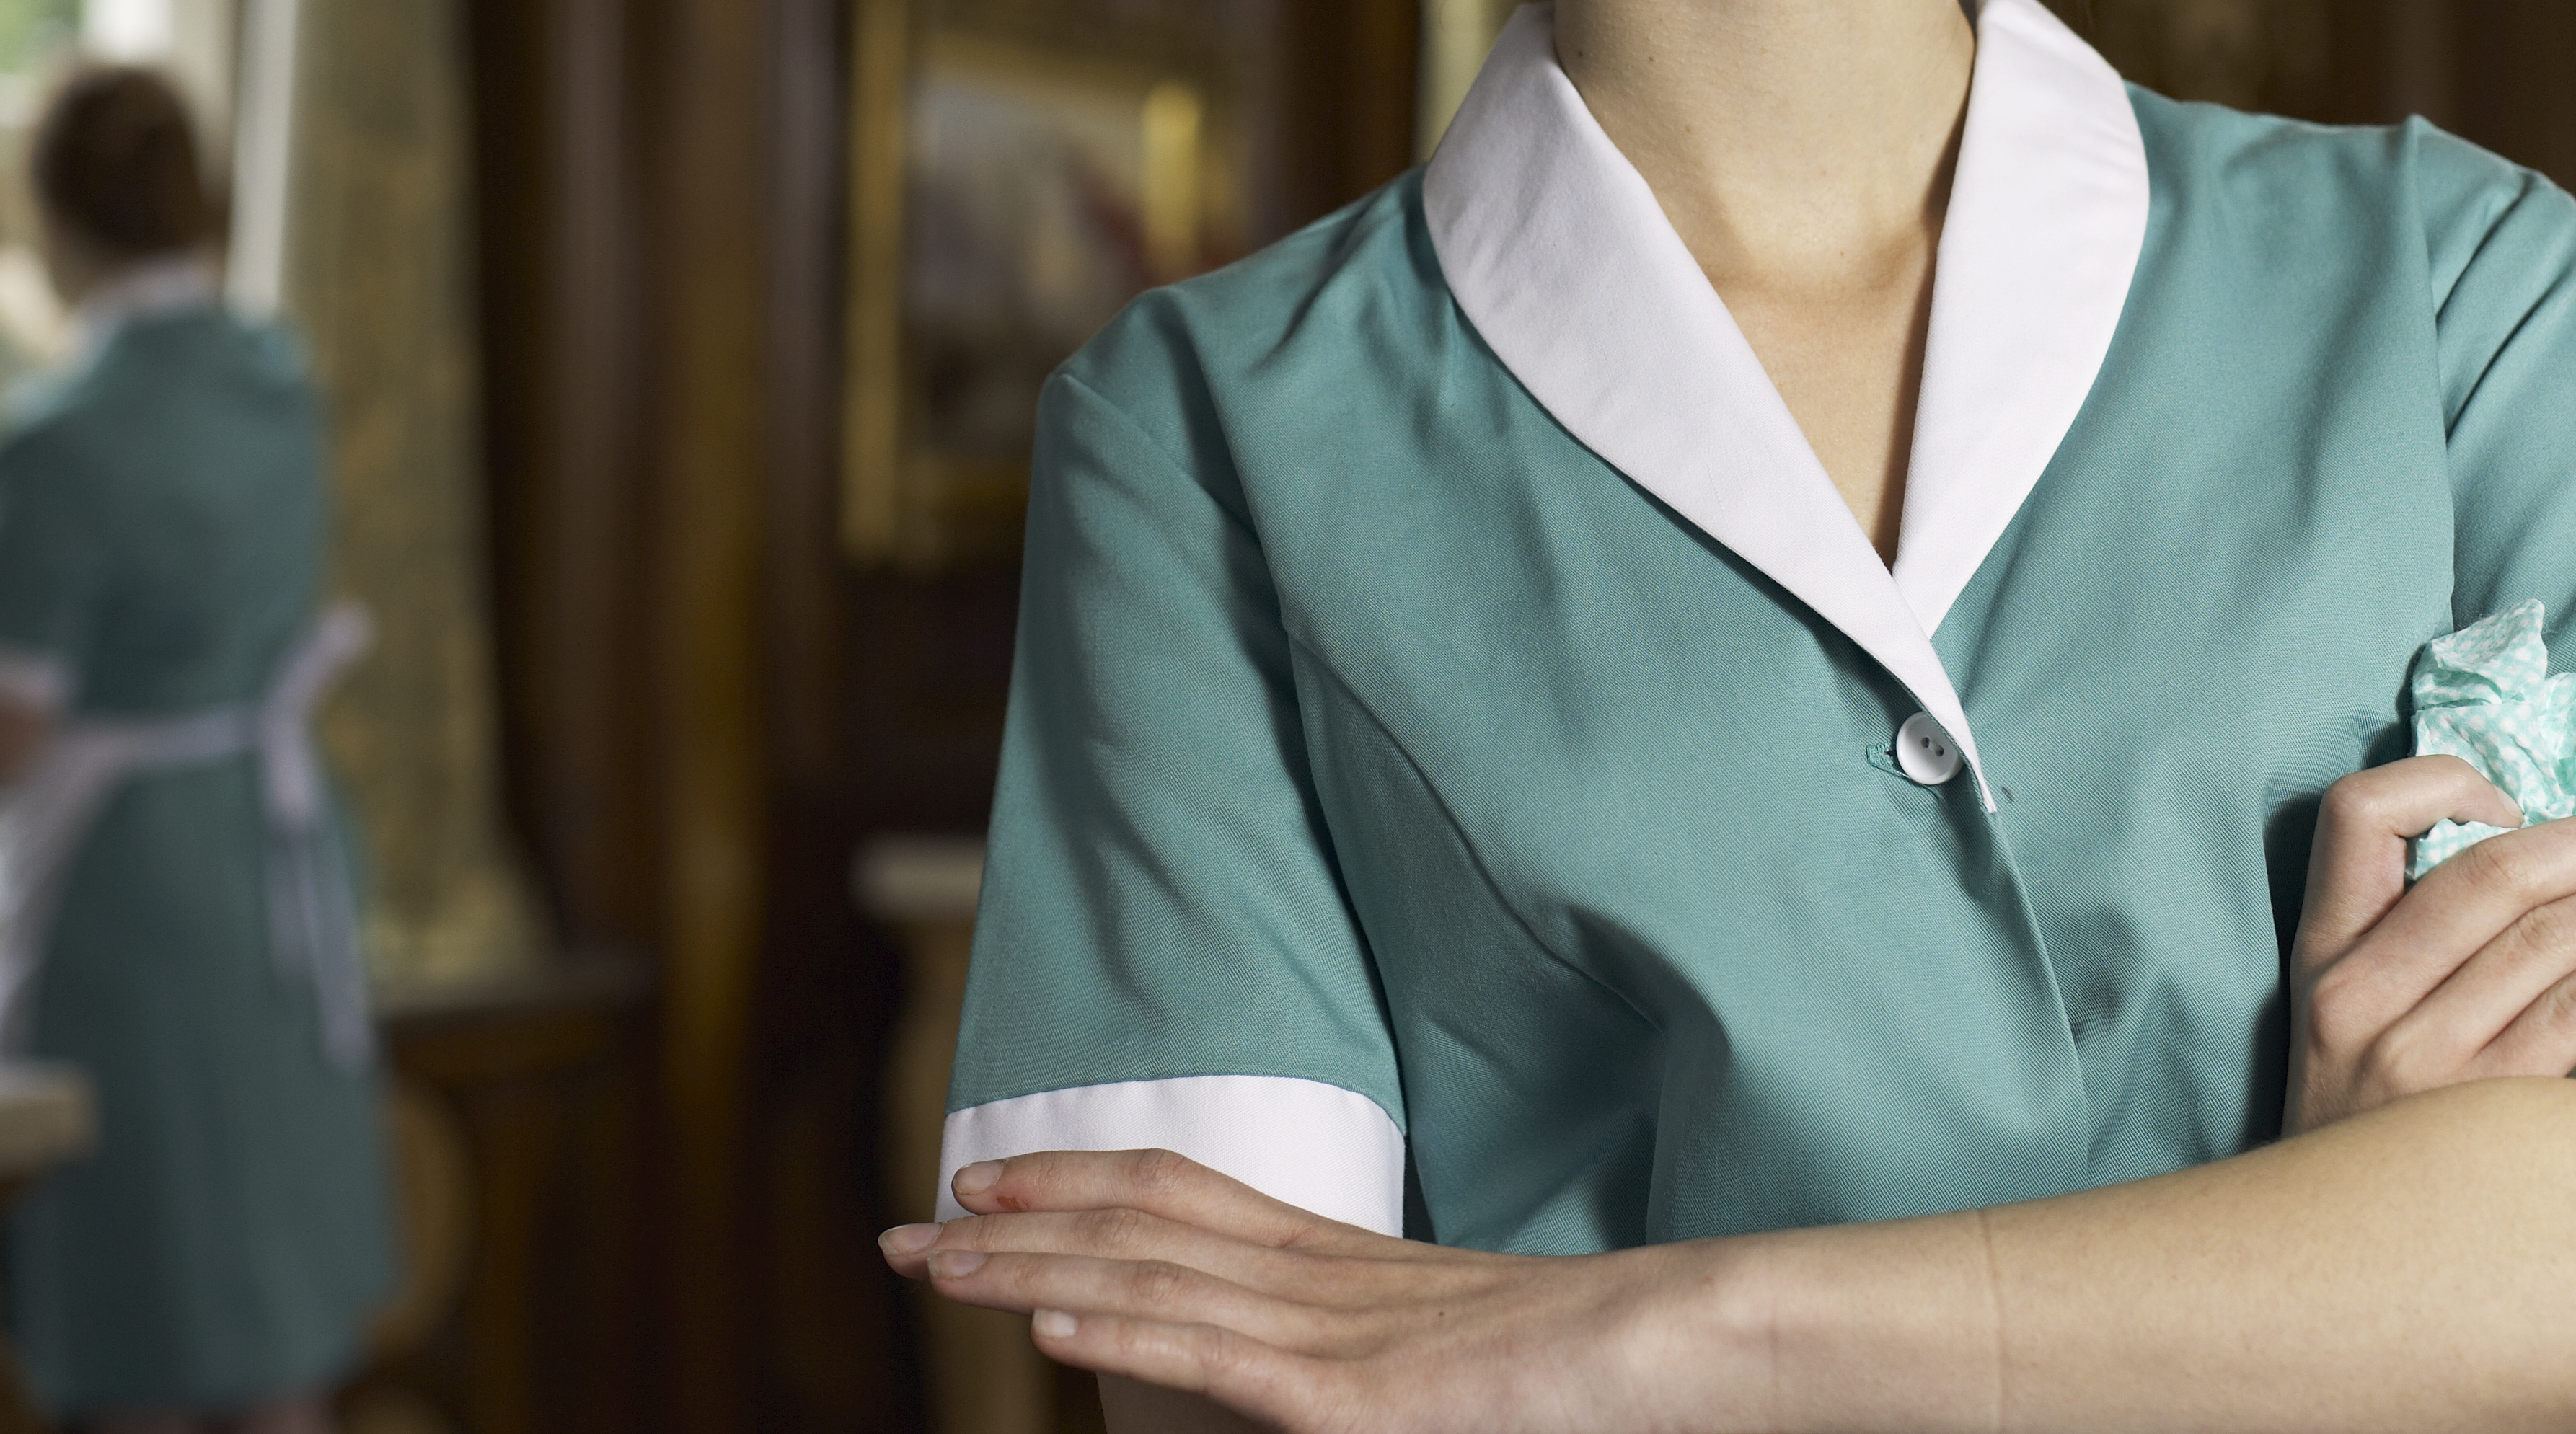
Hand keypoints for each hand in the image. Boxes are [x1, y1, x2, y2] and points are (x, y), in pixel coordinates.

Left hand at [880, 1150, 1686, 1433]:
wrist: (1675, 1347)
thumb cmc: (1582, 1366)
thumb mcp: (1448, 1355)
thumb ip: (1366, 1357)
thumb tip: (1296, 1372)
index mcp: (1339, 1262)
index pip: (1176, 1195)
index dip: (1073, 1181)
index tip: (982, 1179)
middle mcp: (1316, 1276)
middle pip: (1135, 1225)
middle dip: (1008, 1225)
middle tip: (899, 1223)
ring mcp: (1329, 1330)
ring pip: (1147, 1279)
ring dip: (1025, 1269)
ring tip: (928, 1262)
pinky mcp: (1349, 1396)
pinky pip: (1212, 1355)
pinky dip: (1120, 1332)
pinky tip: (1045, 1326)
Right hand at [2284, 756, 2575, 1135]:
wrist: (2339, 1266)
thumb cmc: (2367, 1126)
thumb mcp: (2340, 1023)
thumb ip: (2400, 943)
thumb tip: (2528, 852)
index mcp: (2321, 955)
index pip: (2357, 813)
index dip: (2441, 784)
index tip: (2514, 804)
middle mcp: (2357, 996)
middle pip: (2490, 871)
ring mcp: (2417, 1057)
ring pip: (2545, 933)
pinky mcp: (2484, 1114)